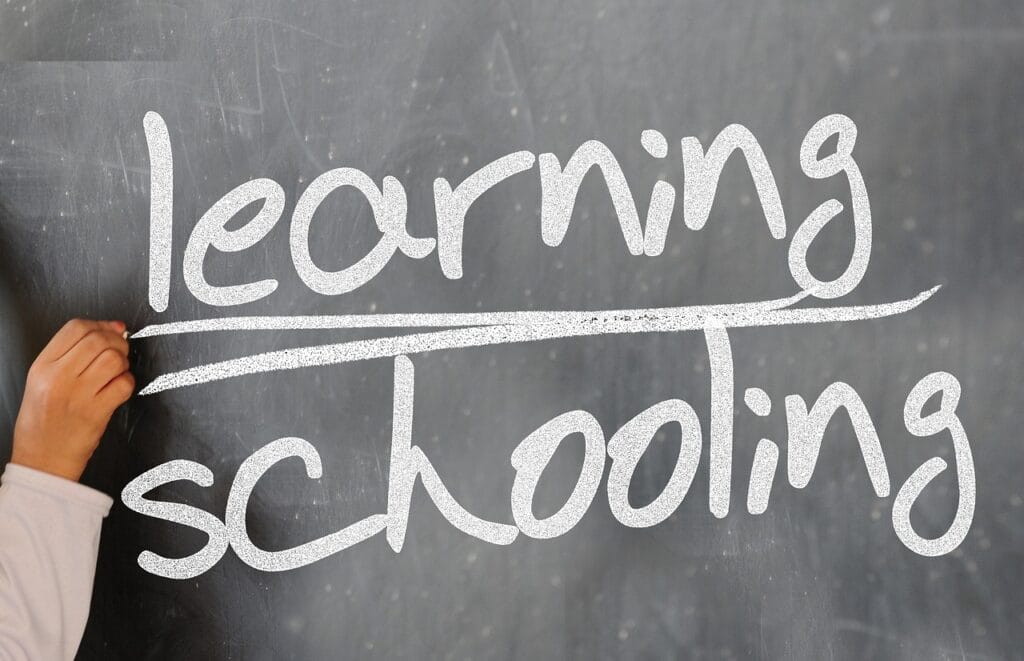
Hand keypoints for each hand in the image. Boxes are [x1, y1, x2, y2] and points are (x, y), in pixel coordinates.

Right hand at [11, 319, 133, 481]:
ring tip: (117, 372)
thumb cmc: (44, 422)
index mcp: (42, 366)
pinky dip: (127, 383)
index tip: (111, 331)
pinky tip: (118, 389)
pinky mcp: (96, 413)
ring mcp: (77, 396)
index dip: (100, 325)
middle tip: (120, 352)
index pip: (75, 327)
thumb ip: (71, 354)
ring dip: (123, 362)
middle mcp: (57, 377)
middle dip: (117, 341)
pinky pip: (123, 384)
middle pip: (98, 339)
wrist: (41, 462)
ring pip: (114, 359)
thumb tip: (113, 328)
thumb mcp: (42, 381)